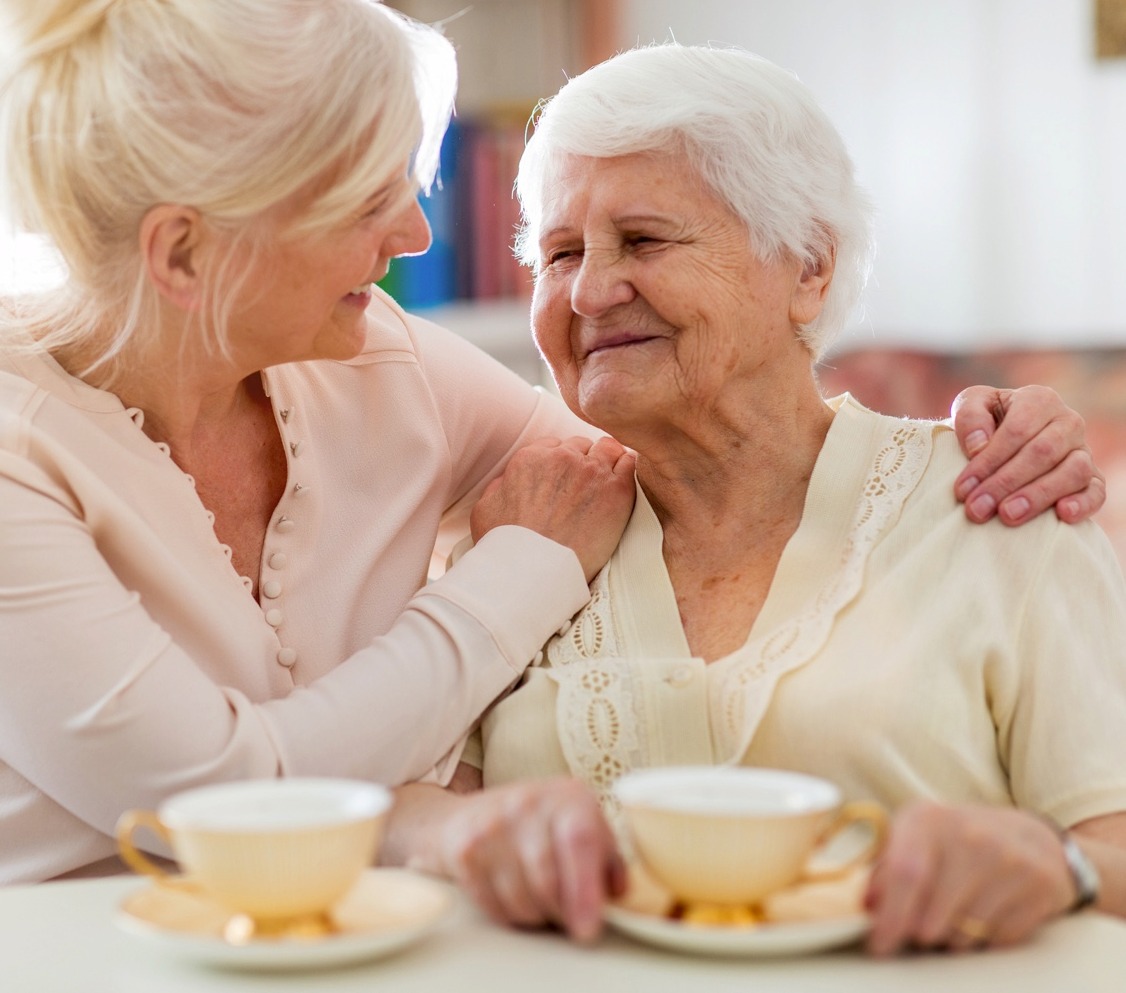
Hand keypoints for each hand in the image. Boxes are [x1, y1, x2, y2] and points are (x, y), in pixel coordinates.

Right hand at [410, 777, 625, 942]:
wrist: (466, 818)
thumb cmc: (538, 829)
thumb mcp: (581, 828)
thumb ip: (607, 859)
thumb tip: (618, 894)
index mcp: (568, 796)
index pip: (579, 841)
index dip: (585, 889)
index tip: (587, 929)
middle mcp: (528, 802)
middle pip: (548, 880)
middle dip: (561, 913)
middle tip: (567, 918)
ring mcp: (492, 824)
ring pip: (521, 899)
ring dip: (535, 916)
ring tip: (540, 901)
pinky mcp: (464, 849)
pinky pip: (493, 905)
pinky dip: (508, 915)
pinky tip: (512, 897)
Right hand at [471, 436, 636, 581]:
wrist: (536, 571)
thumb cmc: (508, 547)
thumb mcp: (486, 510)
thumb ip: (499, 487)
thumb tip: (507, 481)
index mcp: (530, 458)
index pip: (553, 445)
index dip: (558, 462)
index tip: (562, 479)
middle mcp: (563, 458)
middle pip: (580, 446)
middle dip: (582, 461)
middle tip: (583, 485)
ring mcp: (592, 471)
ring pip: (607, 448)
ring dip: (607, 460)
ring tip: (606, 480)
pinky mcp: (617, 490)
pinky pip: (629, 463)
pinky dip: (627, 468)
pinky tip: (624, 480)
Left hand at [865, 801, 1073, 955]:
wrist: (1033, 836)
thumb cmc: (959, 842)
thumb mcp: (917, 839)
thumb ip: (888, 869)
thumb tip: (869, 906)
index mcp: (927, 818)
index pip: (905, 874)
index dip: (890, 917)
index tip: (879, 945)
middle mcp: (969, 834)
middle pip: (932, 915)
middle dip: (919, 934)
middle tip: (922, 928)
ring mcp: (1008, 860)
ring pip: (963, 934)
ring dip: (953, 937)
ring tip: (958, 912)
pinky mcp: (1040, 886)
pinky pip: (999, 939)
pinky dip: (987, 938)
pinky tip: (991, 911)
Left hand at [951, 385, 1104, 525]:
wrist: (1005, 442)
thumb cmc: (986, 423)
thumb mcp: (971, 406)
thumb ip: (970, 417)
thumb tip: (978, 445)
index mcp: (1039, 400)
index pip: (1017, 430)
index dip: (989, 461)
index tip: (963, 488)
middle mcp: (1067, 422)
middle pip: (1042, 453)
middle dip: (1005, 483)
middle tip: (977, 509)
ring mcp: (1083, 451)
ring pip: (1073, 471)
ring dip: (1038, 496)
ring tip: (1008, 516)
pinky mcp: (1093, 479)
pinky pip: (1097, 491)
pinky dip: (1083, 503)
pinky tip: (1062, 515)